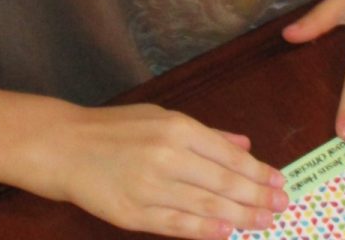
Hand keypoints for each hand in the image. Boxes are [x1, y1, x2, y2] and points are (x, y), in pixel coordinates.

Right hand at [29, 104, 287, 239]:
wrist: (63, 147)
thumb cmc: (115, 129)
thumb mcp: (162, 117)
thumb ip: (206, 134)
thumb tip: (244, 145)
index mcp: (178, 129)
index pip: (230, 156)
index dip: (258, 172)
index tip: (279, 182)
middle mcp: (167, 156)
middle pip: (224, 183)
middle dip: (258, 197)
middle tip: (280, 206)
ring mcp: (150, 187)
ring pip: (207, 206)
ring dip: (241, 216)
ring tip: (264, 221)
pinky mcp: (133, 212)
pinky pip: (176, 224)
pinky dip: (204, 230)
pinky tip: (227, 232)